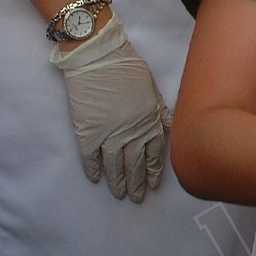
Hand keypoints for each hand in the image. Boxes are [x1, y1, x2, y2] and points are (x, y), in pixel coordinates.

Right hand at [49, 13, 168, 202]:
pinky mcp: (87, 132)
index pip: (154, 154)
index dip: (153, 171)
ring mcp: (108, 134)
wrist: (96, 57)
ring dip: (118, 182)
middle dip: (137, 184)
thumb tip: (168, 127)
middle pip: (136, 165)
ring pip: (114, 166)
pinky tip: (96, 179)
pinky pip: (90, 157)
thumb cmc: (126, 66)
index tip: (153, 184)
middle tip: (137, 198)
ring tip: (119, 195)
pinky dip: (93, 169)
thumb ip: (159, 111)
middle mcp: (131, 133)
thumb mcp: (152, 88)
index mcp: (149, 122)